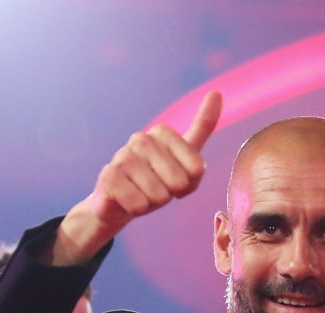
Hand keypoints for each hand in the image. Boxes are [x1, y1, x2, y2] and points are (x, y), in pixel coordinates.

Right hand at [51, 91, 222, 264]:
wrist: (122, 201)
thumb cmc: (158, 180)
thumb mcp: (186, 156)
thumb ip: (202, 126)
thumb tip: (216, 92)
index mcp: (162, 132)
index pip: (197, 167)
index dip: (192, 183)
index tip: (180, 182)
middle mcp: (141, 139)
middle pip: (179, 181)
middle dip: (173, 194)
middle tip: (160, 189)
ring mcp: (122, 156)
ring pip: (159, 194)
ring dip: (155, 202)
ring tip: (143, 194)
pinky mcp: (108, 176)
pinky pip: (138, 203)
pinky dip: (139, 208)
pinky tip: (130, 201)